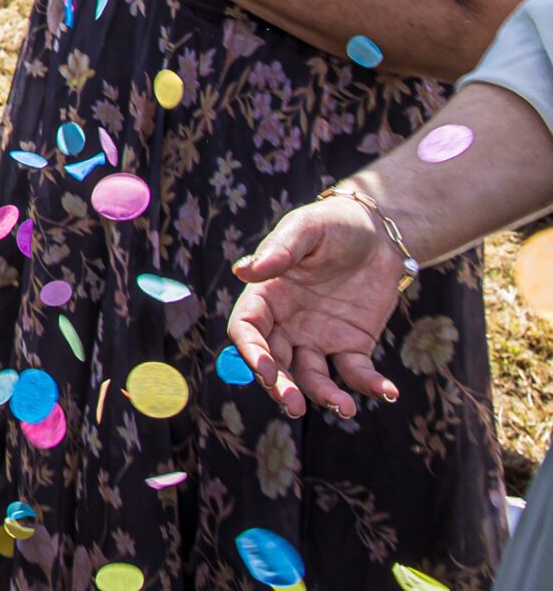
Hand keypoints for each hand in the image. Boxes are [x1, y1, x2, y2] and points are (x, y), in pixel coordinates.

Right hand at [230, 196, 405, 418]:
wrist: (379, 233)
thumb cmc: (334, 224)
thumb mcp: (306, 228)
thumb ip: (280, 250)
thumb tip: (245, 271)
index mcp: (266, 295)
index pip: (247, 330)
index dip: (251, 353)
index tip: (267, 371)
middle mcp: (287, 323)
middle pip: (275, 363)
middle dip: (280, 386)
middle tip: (295, 405)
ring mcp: (319, 338)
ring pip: (312, 376)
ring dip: (323, 396)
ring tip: (344, 408)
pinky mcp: (352, 345)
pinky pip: (356, 373)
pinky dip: (369, 386)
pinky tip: (387, 391)